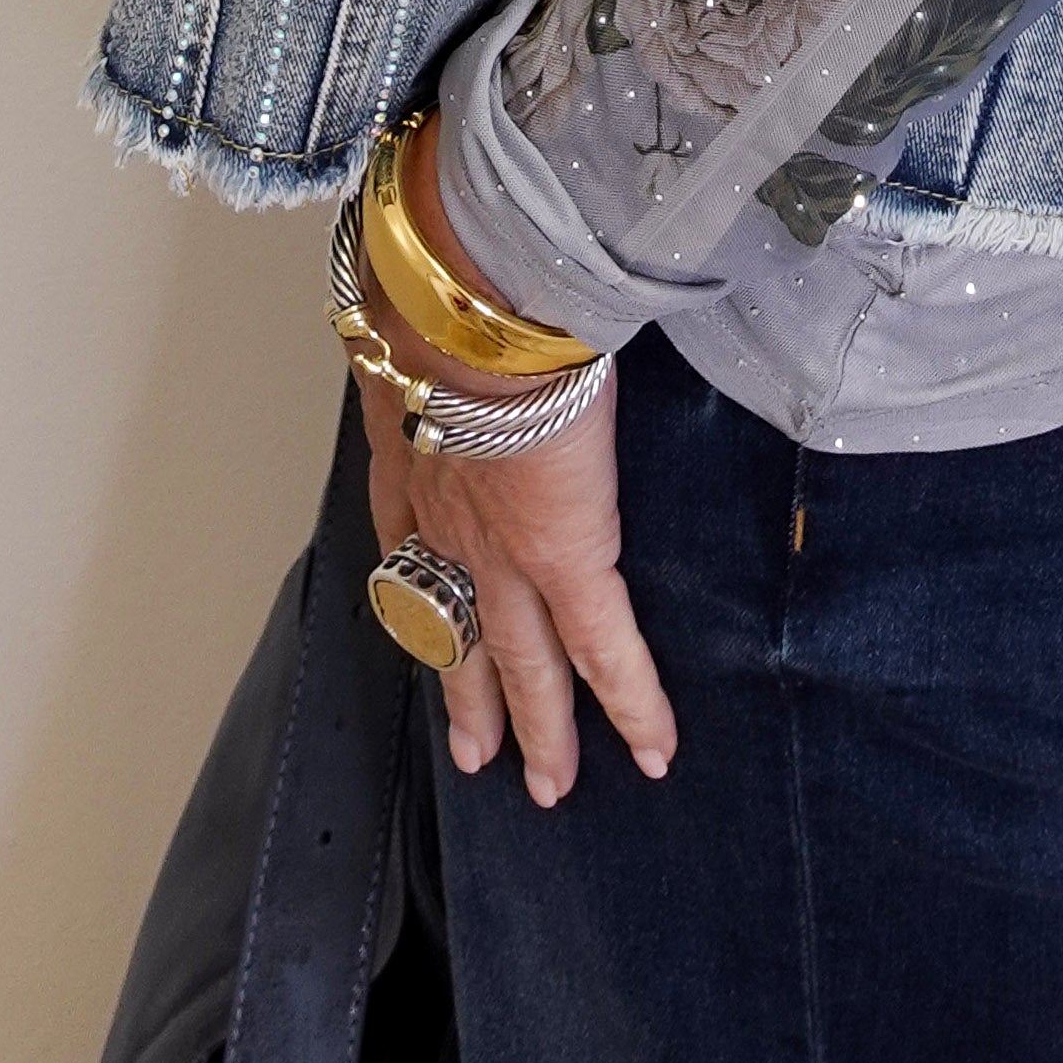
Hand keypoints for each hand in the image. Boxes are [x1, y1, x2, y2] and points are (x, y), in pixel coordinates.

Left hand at [349, 136, 678, 810]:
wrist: (466, 305)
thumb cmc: (446, 283)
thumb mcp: (424, 311)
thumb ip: (444, 312)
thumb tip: (462, 278)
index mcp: (409, 463)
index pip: (412, 555)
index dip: (424, 599)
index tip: (429, 627)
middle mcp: (442, 529)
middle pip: (456, 634)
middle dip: (471, 698)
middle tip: (482, 758)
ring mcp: (501, 558)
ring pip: (523, 666)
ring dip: (538, 728)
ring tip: (549, 784)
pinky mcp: (565, 564)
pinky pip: (607, 655)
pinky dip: (632, 707)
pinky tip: (653, 751)